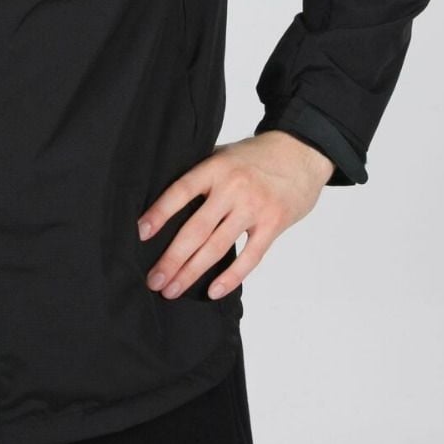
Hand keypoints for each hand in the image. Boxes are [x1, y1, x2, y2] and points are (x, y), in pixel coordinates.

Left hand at [136, 131, 334, 301]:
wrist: (302, 152)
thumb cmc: (257, 155)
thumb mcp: (224, 154)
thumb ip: (201, 174)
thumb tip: (167, 202)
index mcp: (216, 167)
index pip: (181, 191)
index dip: (160, 212)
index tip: (141, 233)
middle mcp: (233, 188)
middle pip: (196, 228)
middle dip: (172, 258)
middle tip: (154, 279)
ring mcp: (254, 208)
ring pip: (217, 247)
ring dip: (192, 272)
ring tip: (172, 289)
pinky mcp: (273, 225)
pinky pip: (249, 257)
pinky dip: (230, 278)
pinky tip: (212, 291)